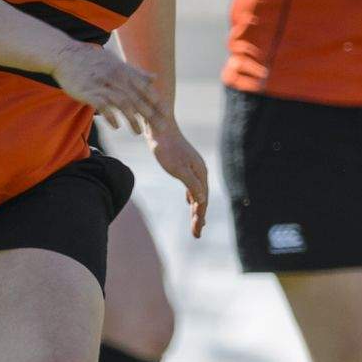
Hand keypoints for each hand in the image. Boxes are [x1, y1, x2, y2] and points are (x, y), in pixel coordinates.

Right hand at [52, 42, 165, 133]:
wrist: (65, 55)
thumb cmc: (93, 60)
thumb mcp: (117, 63)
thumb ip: (136, 72)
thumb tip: (155, 77)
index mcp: (124, 71)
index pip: (145, 88)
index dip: (157, 102)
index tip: (166, 114)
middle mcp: (116, 77)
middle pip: (137, 98)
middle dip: (151, 114)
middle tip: (161, 128)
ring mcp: (102, 84)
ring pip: (122, 103)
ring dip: (132, 119)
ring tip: (139, 132)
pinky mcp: (88, 91)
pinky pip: (102, 105)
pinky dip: (110, 116)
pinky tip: (116, 126)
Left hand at [148, 121, 209, 236]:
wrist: (159, 127)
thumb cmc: (167, 148)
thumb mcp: (179, 169)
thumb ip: (191, 185)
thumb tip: (202, 200)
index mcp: (200, 174)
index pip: (202, 201)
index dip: (200, 218)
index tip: (197, 233)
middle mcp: (200, 172)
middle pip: (201, 199)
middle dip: (199, 217)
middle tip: (197, 234)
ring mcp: (193, 168)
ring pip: (197, 193)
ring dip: (196, 208)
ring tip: (196, 222)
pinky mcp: (185, 165)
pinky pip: (192, 186)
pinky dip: (191, 197)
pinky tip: (189, 201)